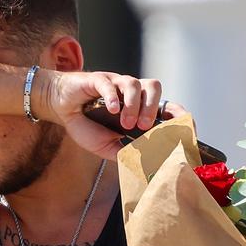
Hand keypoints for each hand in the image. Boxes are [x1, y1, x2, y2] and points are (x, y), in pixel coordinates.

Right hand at [38, 70, 178, 158]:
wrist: (61, 109)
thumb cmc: (86, 125)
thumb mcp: (107, 146)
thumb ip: (124, 153)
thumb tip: (142, 165)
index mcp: (137, 106)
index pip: (164, 104)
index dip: (176, 111)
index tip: (183, 125)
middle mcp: (130, 92)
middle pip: (153, 87)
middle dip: (152, 107)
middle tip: (143, 126)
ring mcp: (115, 84)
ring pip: (134, 84)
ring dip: (132, 105)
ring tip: (124, 123)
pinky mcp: (97, 79)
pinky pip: (109, 83)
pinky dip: (112, 97)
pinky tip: (112, 111)